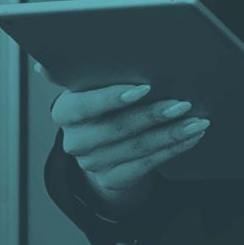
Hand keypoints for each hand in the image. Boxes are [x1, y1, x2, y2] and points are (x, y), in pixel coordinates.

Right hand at [35, 61, 209, 207]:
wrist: (100, 144)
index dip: (112, 97)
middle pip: (117, 128)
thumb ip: (86, 71)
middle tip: (182, 104)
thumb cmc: (101, 104)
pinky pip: (147, 166)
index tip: (144, 88)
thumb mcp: (91, 86)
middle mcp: (74, 141)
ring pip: (137, 148)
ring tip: (196, 121)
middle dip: (153, 115)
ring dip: (171, 134)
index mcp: (64, 112)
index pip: (84, 105)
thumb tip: (47, 64)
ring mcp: (92, 164)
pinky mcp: (112, 180)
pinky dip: (172, 150)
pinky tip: (190, 137)